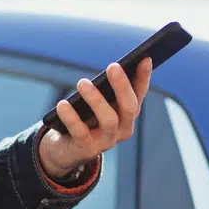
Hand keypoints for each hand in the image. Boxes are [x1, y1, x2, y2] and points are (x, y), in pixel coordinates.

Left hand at [39, 58, 151, 178]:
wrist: (64, 150)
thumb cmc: (83, 119)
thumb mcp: (96, 103)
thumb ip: (105, 88)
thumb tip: (113, 67)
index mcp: (127, 115)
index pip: (139, 94)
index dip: (143, 77)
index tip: (145, 58)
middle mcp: (122, 129)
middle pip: (129, 107)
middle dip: (123, 86)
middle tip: (113, 66)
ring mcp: (106, 141)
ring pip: (109, 120)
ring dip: (96, 99)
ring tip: (82, 82)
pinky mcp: (87, 149)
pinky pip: (80, 132)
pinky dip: (71, 117)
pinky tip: (62, 104)